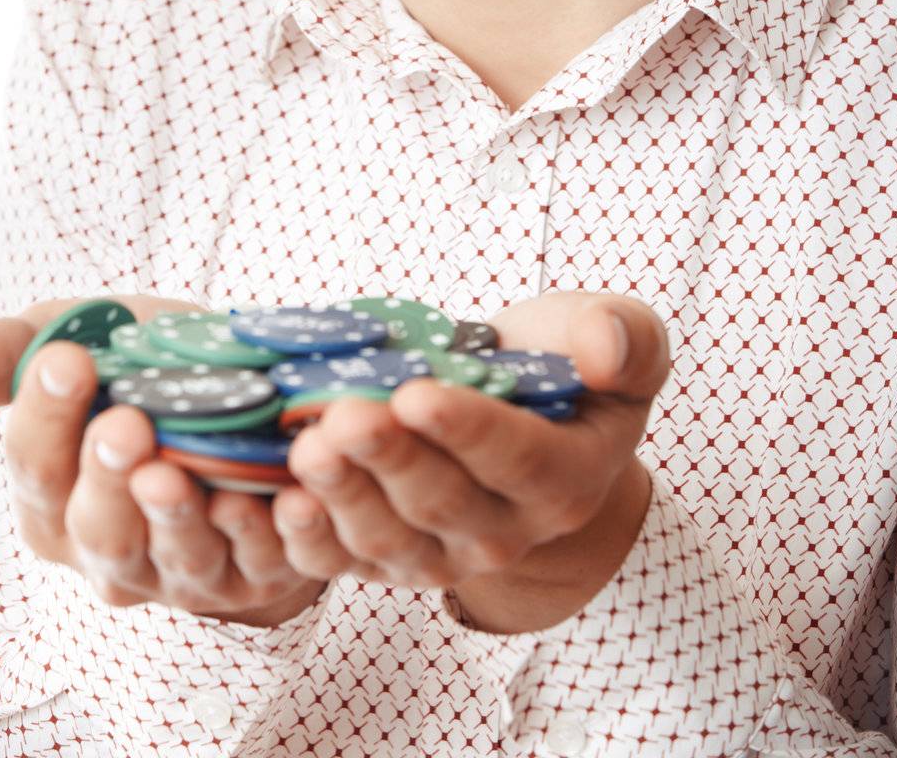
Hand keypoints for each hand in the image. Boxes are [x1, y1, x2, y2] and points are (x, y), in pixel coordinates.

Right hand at [0, 297, 324, 625]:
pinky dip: (257, 535)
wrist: (249, 397)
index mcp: (53, 503)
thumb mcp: (83, 345)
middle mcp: (110, 552)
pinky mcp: (256, 573)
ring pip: (174, 558)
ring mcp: (183, 571)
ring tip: (174, 471)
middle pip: (99, 529)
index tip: (68, 360)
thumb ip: (15, 354)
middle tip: (122, 423)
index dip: (47, 417)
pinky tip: (253, 496)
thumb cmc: (144, 373)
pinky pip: (258, 564)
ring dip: (174, 518)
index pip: (37, 469)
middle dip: (107, 478)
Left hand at [270, 291, 668, 632]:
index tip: (418, 392)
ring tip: (305, 449)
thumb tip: (605, 353)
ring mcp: (440, 552)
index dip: (468, 428)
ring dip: (341, 497)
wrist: (514, 401)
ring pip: (387, 540)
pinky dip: (303, 538)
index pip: (519, 457)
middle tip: (344, 417)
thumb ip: (625, 337)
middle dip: (389, 460)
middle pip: (442, 502)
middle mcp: (506, 531)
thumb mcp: (616, 334)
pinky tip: (270, 502)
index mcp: (566, 477)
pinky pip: (340, 561)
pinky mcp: (383, 556)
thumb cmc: (563, 358)